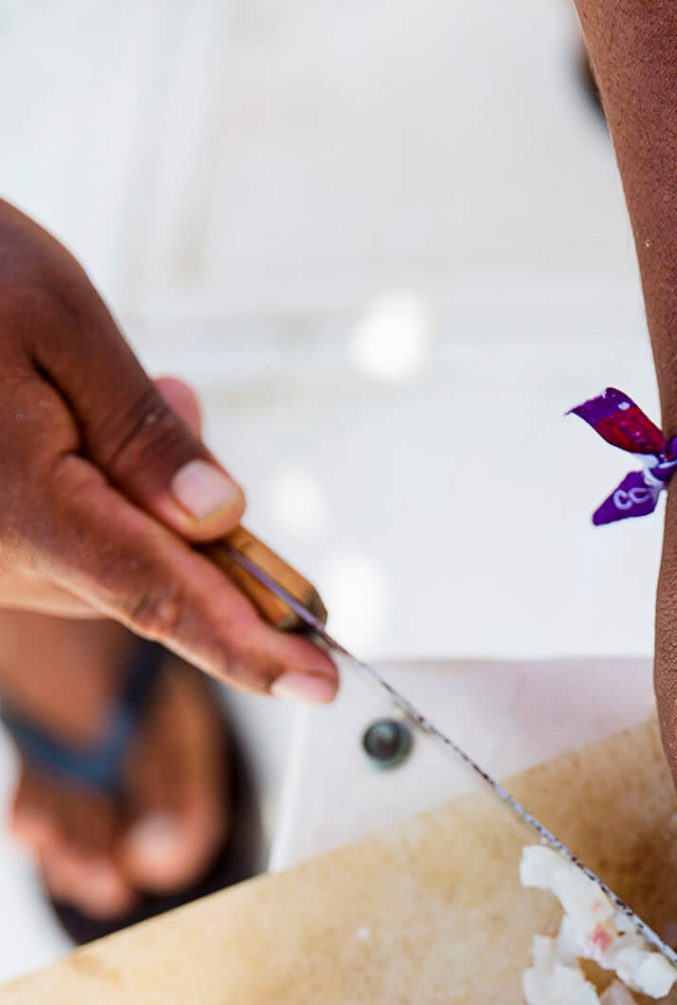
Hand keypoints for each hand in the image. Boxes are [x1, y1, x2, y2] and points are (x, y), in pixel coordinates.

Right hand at [0, 202, 334, 701]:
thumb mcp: (57, 322)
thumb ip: (142, 431)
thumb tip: (218, 517)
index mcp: (22, 510)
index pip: (162, 599)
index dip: (248, 647)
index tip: (319, 682)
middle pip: (147, 585)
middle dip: (199, 529)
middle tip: (188, 403)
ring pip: (109, 568)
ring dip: (146, 506)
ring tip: (124, 393)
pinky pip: (66, 548)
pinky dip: (101, 500)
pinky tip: (78, 424)